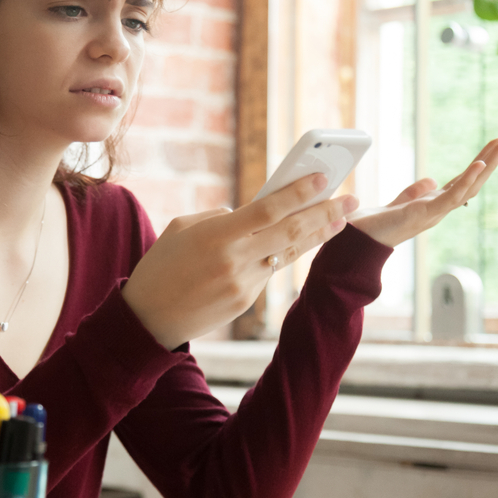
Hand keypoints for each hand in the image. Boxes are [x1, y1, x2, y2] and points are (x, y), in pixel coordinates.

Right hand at [122, 174, 358, 350]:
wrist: (148, 319)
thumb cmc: (160, 266)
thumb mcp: (182, 228)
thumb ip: (219, 217)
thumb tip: (250, 213)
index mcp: (217, 235)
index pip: (268, 209)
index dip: (299, 193)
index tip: (323, 178)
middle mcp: (235, 260)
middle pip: (291, 232)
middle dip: (324, 214)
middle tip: (350, 200)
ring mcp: (244, 284)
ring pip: (287, 253)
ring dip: (315, 235)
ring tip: (339, 220)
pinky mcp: (246, 301)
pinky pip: (268, 271)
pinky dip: (280, 255)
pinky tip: (294, 242)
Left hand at [348, 134, 497, 247]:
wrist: (357, 242)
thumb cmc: (374, 226)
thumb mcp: (399, 203)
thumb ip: (415, 192)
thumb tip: (432, 181)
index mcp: (435, 204)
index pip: (464, 179)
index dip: (481, 161)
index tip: (496, 142)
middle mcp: (439, 209)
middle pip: (474, 180)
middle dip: (493, 158)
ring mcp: (435, 213)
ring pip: (470, 186)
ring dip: (488, 164)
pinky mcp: (424, 215)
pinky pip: (452, 197)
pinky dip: (467, 180)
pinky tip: (480, 163)